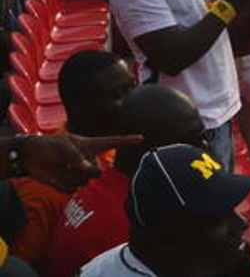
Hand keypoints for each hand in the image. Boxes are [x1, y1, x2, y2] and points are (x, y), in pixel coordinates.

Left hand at [20, 133, 142, 191]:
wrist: (29, 157)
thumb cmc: (48, 146)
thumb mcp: (63, 147)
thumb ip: (78, 157)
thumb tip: (89, 171)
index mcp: (90, 146)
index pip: (113, 142)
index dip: (127, 141)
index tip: (141, 138)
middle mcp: (88, 160)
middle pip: (97, 171)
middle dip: (84, 171)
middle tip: (68, 163)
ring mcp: (79, 173)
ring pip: (84, 182)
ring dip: (69, 176)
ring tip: (58, 167)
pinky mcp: (68, 184)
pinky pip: (71, 189)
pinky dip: (61, 184)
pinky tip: (53, 176)